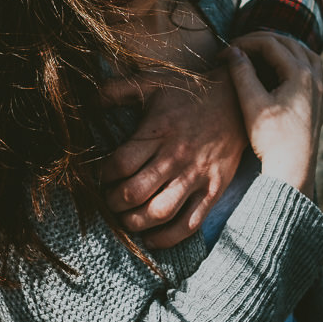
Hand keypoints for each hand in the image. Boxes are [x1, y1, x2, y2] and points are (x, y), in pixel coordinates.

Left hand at [100, 67, 246, 248]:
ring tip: (125, 219)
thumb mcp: (152, 83)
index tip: (101, 177)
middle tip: (109, 202)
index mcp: (158, 132)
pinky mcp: (213, 190)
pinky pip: (189, 223)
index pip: (121, 163)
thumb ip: (117, 90)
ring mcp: (196, 176)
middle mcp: (176, 157)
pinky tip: (151, 239)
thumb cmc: (189, 94)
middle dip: (113, 203)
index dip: (104, 175)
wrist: (236, 101)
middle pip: (135, 192)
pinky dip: (167, 238)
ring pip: (159, 212)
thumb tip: (87, 99)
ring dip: (135, 223)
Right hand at [225, 32, 322, 196]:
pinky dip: (312, 73)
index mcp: (299, 74)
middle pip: (291, 45)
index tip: (225, 51)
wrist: (291, 170)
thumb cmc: (271, 138)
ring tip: (269, 51)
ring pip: (310, 58)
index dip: (245, 42)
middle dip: (264, 40)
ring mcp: (321, 94)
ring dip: (289, 50)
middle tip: (241, 45)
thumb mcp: (251, 103)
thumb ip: (242, 72)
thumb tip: (233, 50)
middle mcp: (315, 80)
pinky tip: (304, 79)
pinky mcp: (321, 111)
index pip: (270, 44)